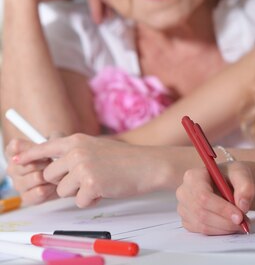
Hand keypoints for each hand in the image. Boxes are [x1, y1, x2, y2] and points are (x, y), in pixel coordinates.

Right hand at [5, 139, 56, 204]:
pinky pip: (38, 193)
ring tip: (56, 174)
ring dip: (49, 176)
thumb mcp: (58, 142)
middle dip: (45, 163)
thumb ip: (52, 140)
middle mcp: (13, 168)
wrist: (66, 173)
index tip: (43, 151)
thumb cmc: (59, 154)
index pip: (15, 147)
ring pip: (35, 178)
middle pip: (26, 164)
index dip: (32, 149)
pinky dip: (50, 189)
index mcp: (15, 152)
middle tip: (53, 163)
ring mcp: (18, 184)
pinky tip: (54, 185)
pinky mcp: (27, 197)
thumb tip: (49, 142)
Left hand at [14, 134, 163, 206]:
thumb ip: (76, 153)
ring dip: (79, 192)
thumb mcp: (98, 148)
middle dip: (65, 182)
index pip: (45, 147)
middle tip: (86, 179)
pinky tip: (106, 189)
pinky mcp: (91, 184)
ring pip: (64, 191)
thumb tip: (56, 166)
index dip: (29, 155)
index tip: (17, 160)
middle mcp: (77, 152)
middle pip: (51, 175)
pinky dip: (91, 200)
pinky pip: (79, 201)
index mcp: (78, 141)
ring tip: (99, 183)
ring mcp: (83, 167)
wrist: (149, 165)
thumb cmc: (127, 159)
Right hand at [176, 163, 253, 234]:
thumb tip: (242, 205)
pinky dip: (220, 231)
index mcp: (193, 176)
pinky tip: (230, 225)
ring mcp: (184, 208)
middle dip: (225, 221)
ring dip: (224, 228)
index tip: (239, 216)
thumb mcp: (242, 173)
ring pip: (203, 225)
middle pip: (202, 212)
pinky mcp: (188, 221)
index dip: (221, 208)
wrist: (229, 183)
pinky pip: (203, 231)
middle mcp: (184, 192)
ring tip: (241, 223)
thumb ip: (245, 186)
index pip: (203, 196)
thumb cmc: (232, 176)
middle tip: (243, 222)